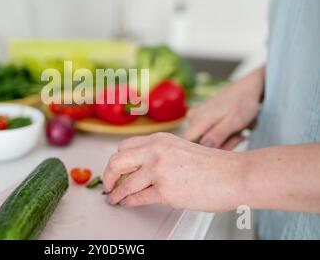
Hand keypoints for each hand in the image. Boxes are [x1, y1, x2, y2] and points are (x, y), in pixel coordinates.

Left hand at [103, 133, 244, 210]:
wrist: (235, 174)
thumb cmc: (213, 164)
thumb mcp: (180, 148)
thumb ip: (158, 154)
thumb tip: (139, 168)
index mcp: (159, 139)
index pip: (125, 147)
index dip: (116, 160)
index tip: (114, 169)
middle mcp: (156, 151)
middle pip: (117, 161)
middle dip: (108, 175)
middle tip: (108, 184)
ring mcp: (160, 171)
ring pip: (125, 183)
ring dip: (116, 193)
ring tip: (113, 198)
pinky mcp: (166, 191)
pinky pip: (139, 198)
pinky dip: (129, 202)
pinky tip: (128, 203)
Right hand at [184, 66, 264, 148]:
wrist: (247, 88)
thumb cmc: (243, 103)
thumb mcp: (235, 121)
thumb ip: (218, 134)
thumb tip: (204, 146)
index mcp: (199, 119)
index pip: (187, 144)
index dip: (202, 152)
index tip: (222, 150)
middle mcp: (193, 118)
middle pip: (198, 143)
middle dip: (219, 146)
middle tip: (239, 138)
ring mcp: (196, 117)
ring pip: (204, 140)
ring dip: (223, 142)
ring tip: (239, 133)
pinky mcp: (201, 118)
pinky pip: (207, 133)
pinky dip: (221, 136)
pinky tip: (234, 131)